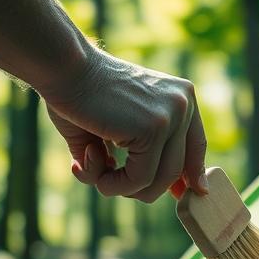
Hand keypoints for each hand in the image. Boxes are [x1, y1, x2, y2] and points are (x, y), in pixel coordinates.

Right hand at [43, 47, 208, 202]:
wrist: (63, 67)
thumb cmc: (80, 95)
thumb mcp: (121, 126)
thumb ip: (143, 154)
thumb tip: (170, 191)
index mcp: (181, 97)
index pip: (195, 145)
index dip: (190, 173)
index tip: (187, 192)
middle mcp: (184, 104)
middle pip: (176, 169)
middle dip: (143, 187)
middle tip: (108, 181)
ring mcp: (172, 116)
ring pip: (159, 180)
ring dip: (123, 188)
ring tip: (94, 170)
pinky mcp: (153, 128)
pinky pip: (139, 179)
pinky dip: (112, 184)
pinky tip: (89, 160)